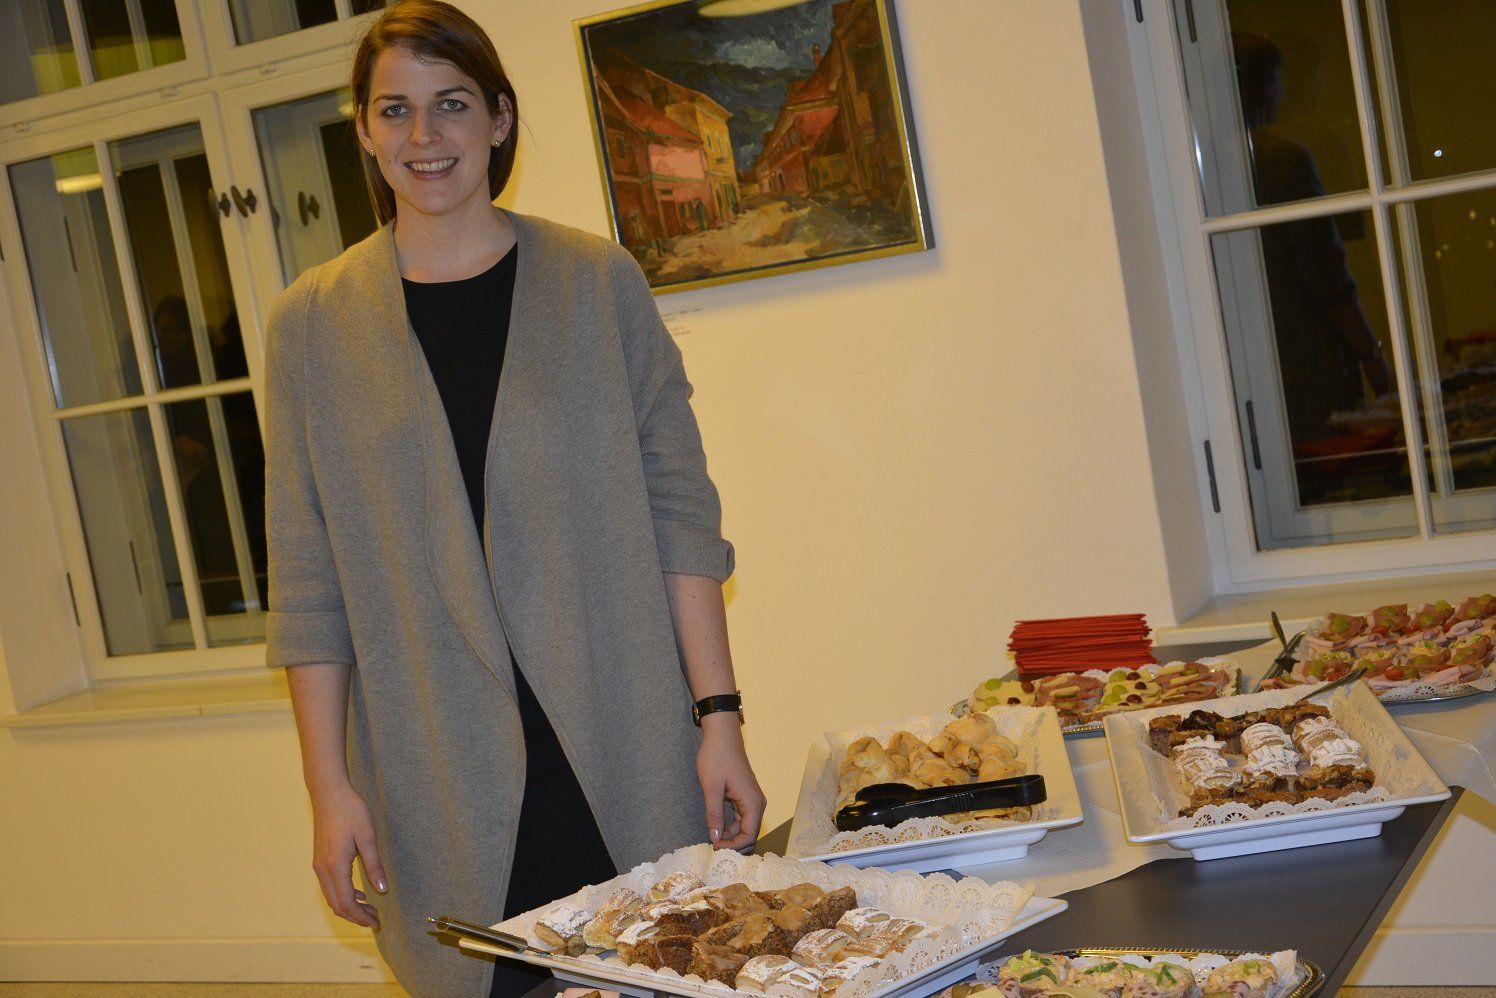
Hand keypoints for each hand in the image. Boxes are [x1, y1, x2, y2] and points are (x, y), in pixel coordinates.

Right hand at [310, 783, 386, 927]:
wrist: (329, 793)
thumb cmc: (350, 811)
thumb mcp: (368, 837)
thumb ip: (374, 865)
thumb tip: (382, 890)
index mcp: (335, 866)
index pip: (347, 903)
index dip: (361, 917)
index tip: (377, 923)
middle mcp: (323, 870)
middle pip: (337, 905)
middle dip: (356, 916)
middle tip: (376, 919)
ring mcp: (318, 865)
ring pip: (331, 897)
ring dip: (349, 907)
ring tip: (370, 908)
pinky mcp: (319, 859)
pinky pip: (329, 886)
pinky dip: (343, 895)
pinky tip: (359, 892)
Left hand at [696, 714, 765, 851]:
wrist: (722, 736)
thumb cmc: (717, 758)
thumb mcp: (712, 787)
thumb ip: (714, 814)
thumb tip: (715, 838)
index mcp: (752, 802)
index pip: (749, 835)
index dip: (733, 847)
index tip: (714, 847)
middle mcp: (757, 803)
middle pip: (750, 835)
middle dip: (734, 846)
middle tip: (713, 848)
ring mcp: (752, 800)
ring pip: (746, 828)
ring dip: (732, 838)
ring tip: (713, 841)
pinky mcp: (745, 797)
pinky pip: (742, 819)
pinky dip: (731, 828)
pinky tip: (717, 829)